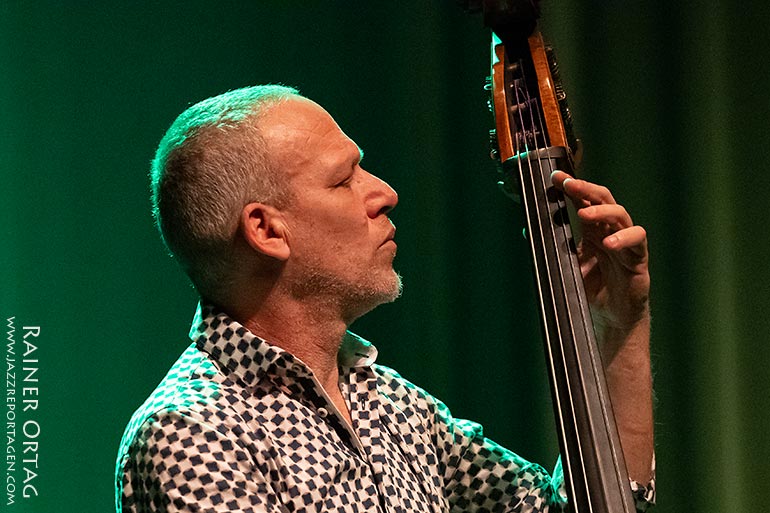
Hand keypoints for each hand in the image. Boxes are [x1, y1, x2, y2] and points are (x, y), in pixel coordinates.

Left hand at [550, 171, 649, 332]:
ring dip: (602, 211)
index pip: (584, 201)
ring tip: (584, 214)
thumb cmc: (590, 290)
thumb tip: (527, 231)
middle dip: (585, 189)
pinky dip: (624, 238)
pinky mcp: (638, 258)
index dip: (572, 187)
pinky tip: (609, 243)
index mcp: (593, 230)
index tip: (555, 177)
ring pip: (621, 215)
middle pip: (603, 199)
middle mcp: (610, 231)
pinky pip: (637, 240)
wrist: (609, 319)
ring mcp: (626, 242)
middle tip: (568, 184)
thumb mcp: (566, 266)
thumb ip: (552, 248)